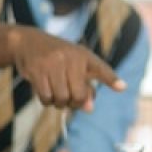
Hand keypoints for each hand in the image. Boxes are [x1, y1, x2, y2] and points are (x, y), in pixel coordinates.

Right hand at [8, 26, 125, 110]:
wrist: (29, 42)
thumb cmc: (58, 58)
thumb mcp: (76, 67)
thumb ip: (87, 88)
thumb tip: (89, 109)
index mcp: (85, 56)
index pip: (101, 69)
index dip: (111, 80)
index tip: (122, 88)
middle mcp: (71, 58)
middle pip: (79, 96)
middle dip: (74, 103)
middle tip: (69, 99)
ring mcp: (53, 63)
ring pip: (62, 98)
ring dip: (59, 103)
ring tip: (56, 94)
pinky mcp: (37, 70)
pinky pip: (46, 97)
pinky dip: (46, 101)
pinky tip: (45, 91)